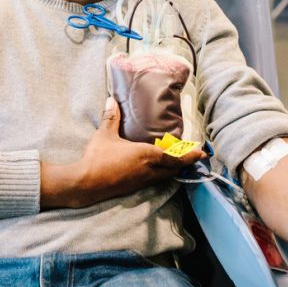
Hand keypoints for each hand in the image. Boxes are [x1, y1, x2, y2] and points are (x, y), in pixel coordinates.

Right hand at [41, 97, 204, 208]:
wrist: (86, 183)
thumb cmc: (98, 158)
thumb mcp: (105, 134)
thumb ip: (111, 117)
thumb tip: (111, 99)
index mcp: (147, 156)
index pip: (175, 158)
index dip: (190, 156)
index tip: (201, 153)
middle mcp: (149, 170)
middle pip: (174, 169)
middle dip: (184, 162)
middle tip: (190, 154)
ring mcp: (142, 181)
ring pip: (165, 176)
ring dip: (173, 168)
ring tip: (176, 160)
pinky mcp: (134, 187)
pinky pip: (155, 180)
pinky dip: (161, 173)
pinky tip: (155, 168)